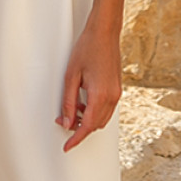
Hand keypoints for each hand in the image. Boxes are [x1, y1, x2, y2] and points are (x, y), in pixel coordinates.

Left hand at [58, 23, 122, 150]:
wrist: (104, 32)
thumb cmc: (87, 48)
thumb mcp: (71, 76)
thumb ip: (69, 102)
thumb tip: (67, 122)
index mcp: (100, 95)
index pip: (87, 126)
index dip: (76, 139)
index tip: (67, 147)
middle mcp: (112, 97)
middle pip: (96, 125)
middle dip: (79, 128)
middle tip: (63, 121)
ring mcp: (117, 93)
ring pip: (102, 119)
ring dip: (87, 120)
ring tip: (72, 109)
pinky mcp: (117, 89)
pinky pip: (106, 109)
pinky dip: (94, 111)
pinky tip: (83, 102)